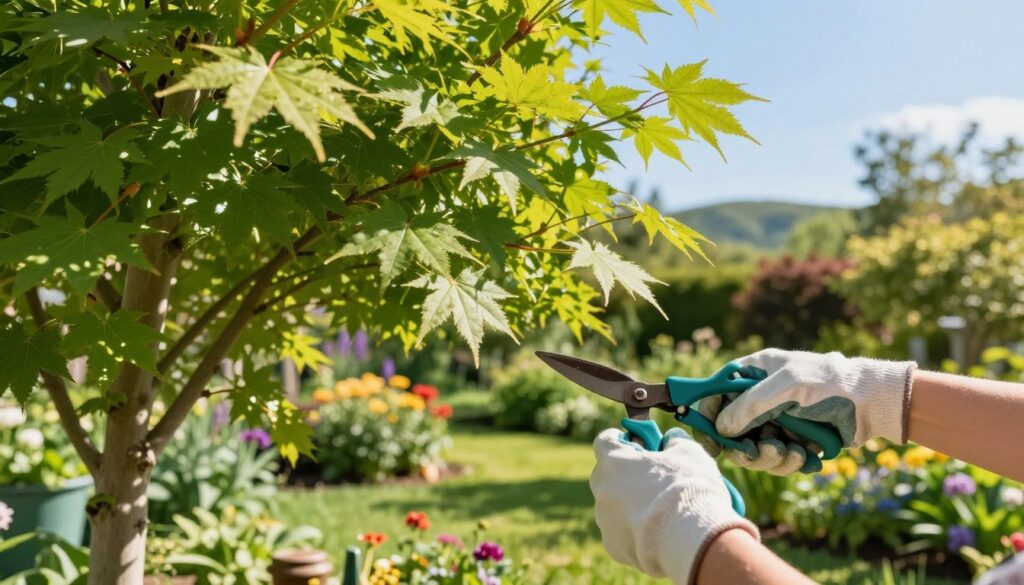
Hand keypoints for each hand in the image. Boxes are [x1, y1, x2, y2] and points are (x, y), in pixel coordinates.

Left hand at [590, 427, 758, 583]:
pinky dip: (634, 531)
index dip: (620, 440)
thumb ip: (674, 440)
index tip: (636, 445)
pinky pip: (620, 532)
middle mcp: (602, 488)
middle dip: (626, 474)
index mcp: (613, 460)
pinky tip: (657, 533)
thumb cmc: (688, 487)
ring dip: (630, 504)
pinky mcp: (612, 545)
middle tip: (652, 478)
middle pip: (607, 475)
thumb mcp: (689, 452)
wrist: (691, 537)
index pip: (604, 441)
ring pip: (613, 506)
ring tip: (660, 512)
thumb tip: (671, 439)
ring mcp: (604, 519)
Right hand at [696, 349, 914, 472]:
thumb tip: (721, 427)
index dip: (708, 414)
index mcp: (755, 372)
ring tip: (790, 453)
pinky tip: (804, 455)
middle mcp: (761, 397)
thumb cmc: (830, 383)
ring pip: (752, 448)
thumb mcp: (787, 385)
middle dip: (743, 446)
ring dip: (767, 457)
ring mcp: (776, 420)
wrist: (872, 404)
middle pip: (731, 428)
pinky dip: (787, 462)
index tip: (708, 439)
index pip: (717, 392)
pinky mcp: (791, 440)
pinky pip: (775, 459)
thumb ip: (750, 404)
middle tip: (756, 453)